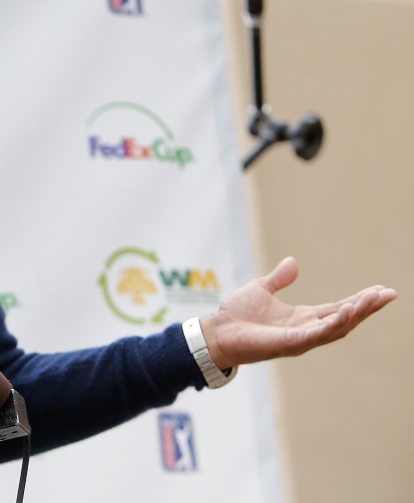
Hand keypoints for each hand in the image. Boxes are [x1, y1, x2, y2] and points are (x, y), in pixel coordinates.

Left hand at [201, 257, 396, 367]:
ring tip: (375, 299)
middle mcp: (306, 330)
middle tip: (389, 294)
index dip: (358, 301)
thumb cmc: (236, 315)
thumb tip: (294, 261)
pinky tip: (347, 311)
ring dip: (357, 314)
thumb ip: (279, 279)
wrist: (216, 331)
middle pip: (344, 319)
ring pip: (337, 327)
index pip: (337, 308)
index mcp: (302, 318)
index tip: (379, 289)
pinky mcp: (290, 343)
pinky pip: (318, 334)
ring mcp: (300, 338)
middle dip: (367, 308)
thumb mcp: (261, 289)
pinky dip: (334, 323)